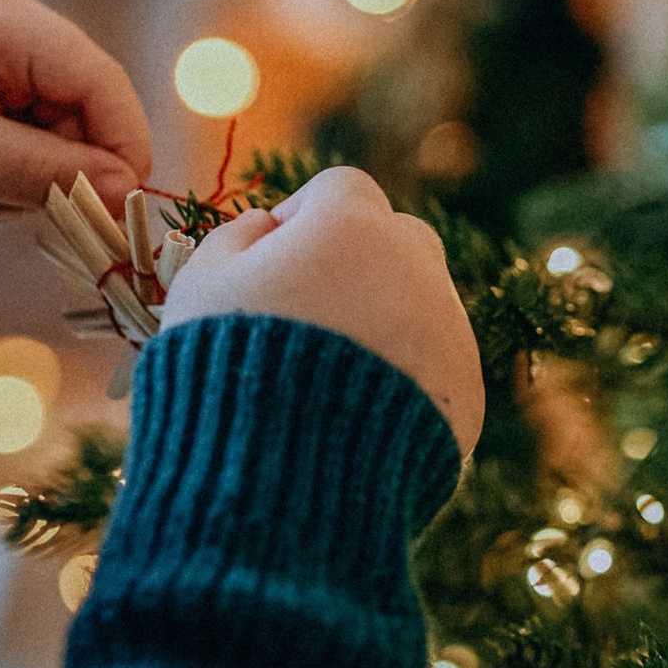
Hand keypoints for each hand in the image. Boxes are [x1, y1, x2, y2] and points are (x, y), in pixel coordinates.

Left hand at [0, 0, 151, 219]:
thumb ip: (41, 171)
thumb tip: (124, 193)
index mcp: (3, 18)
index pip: (97, 80)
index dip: (122, 143)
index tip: (120, 207)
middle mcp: (16, 25)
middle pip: (85, 110)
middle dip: (58, 170)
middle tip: (5, 208)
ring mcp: (8, 54)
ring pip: (63, 133)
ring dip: (28, 179)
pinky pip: (35, 139)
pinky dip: (9, 174)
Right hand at [160, 166, 484, 457]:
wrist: (281, 479)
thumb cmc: (225, 369)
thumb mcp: (200, 286)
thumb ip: (235, 238)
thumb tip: (268, 226)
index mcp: (351, 228)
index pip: (340, 189)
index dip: (304, 216)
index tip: (275, 256)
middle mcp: (416, 269)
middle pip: (398, 237)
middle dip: (359, 260)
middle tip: (311, 310)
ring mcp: (450, 332)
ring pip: (424, 304)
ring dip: (385, 321)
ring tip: (327, 377)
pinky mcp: (466, 394)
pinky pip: (437, 367)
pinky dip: (406, 379)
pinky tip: (356, 416)